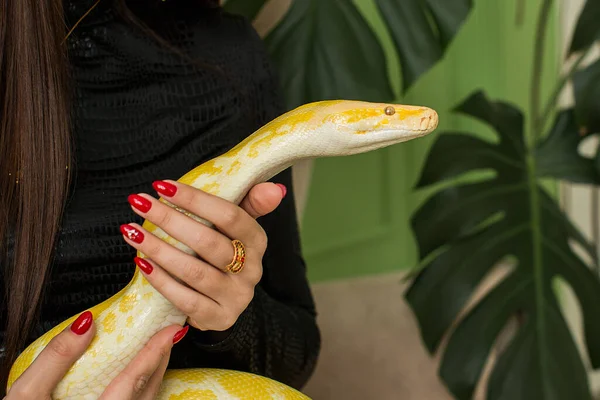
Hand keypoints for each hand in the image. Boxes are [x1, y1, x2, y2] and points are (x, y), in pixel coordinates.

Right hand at [5, 311, 186, 399]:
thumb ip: (55, 359)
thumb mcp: (25, 396)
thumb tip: (85, 324)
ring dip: (153, 377)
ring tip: (156, 353)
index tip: (171, 331)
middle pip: (146, 392)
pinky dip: (140, 390)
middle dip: (160, 361)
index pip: (132, 381)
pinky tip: (136, 379)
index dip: (154, 352)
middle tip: (169, 334)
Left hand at [122, 180, 285, 330]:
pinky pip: (186, 300)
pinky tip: (141, 263)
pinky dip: (161, 281)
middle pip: (209, 242)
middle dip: (170, 220)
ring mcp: (237, 297)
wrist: (223, 300)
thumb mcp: (237, 227)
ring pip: (195, 272)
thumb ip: (250, 203)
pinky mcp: (220, 318)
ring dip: (159, 249)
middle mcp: (252, 270)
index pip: (230, 215)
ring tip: (132, 231)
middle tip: (140, 203)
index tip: (163, 186)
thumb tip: (275, 188)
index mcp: (257, 241)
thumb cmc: (223, 251)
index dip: (196, 200)